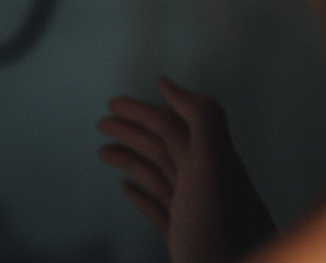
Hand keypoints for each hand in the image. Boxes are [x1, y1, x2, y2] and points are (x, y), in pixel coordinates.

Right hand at [97, 77, 276, 262]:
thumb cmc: (225, 231)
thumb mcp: (215, 164)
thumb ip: (202, 118)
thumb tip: (165, 82)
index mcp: (210, 161)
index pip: (170, 125)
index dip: (141, 111)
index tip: (113, 102)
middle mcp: (204, 183)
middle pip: (162, 145)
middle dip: (131, 130)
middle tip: (101, 122)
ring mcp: (195, 213)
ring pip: (157, 174)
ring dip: (129, 158)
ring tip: (102, 151)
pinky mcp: (186, 241)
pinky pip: (159, 209)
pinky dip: (140, 195)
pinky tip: (126, 189)